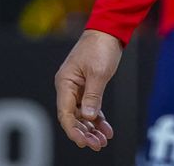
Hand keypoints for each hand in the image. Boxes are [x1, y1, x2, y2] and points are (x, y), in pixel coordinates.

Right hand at [56, 29, 122, 149]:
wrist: (108, 30)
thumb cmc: (100, 47)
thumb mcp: (98, 72)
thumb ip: (93, 95)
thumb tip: (89, 117)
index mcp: (65, 82)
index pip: (65, 113)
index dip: (73, 130)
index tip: (84, 142)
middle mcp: (68, 87)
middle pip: (73, 117)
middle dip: (84, 133)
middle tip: (97, 145)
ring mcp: (77, 88)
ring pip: (82, 115)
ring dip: (92, 129)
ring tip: (103, 141)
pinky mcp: (88, 87)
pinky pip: (90, 108)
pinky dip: (98, 119)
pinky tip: (106, 129)